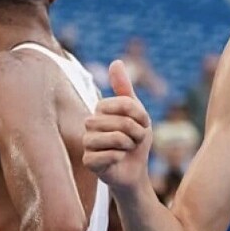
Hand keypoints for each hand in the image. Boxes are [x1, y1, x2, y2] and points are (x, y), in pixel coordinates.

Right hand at [83, 60, 153, 192]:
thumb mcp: (137, 112)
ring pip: (114, 138)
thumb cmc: (135, 140)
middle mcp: (90, 124)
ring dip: (129, 145)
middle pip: (121, 122)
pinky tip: (118, 160)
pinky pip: (107, 155)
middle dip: (136, 132)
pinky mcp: (88, 161)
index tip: (142, 124)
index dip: (140, 115)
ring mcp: (87, 143)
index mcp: (101, 110)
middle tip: (135, 139)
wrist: (135, 169)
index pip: (124, 104)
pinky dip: (120, 157)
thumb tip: (116, 61)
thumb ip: (125, 89)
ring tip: (127, 148)